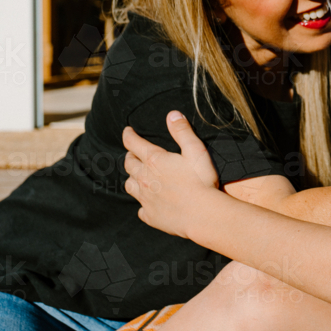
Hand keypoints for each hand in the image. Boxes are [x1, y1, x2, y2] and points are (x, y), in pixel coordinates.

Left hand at [123, 111, 219, 239]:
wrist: (203, 214)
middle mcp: (145, 179)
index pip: (133, 143)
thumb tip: (172, 114)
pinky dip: (143, 203)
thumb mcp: (196, 150)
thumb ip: (182, 131)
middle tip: (134, 153)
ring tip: (138, 176)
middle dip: (130, 156)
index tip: (127, 130)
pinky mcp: (150, 215)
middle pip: (129, 164)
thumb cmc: (202, 180)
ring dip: (132, 178)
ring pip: (129, 185)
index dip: (129, 135)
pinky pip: (140, 208)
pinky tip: (149, 203)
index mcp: (155, 160)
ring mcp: (146, 199)